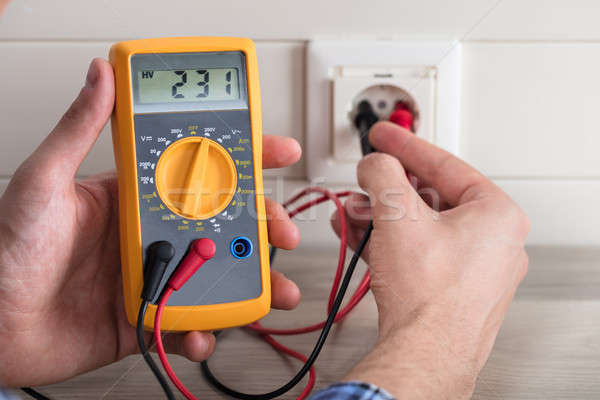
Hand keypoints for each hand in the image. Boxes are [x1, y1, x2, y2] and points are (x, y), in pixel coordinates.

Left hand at [0, 59, 301, 386]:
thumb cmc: (6, 250)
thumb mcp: (44, 181)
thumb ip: (78, 130)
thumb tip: (100, 77)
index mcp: (133, 197)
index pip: (197, 171)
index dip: (240, 159)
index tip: (275, 151)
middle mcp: (148, 234)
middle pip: (219, 225)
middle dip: (260, 226)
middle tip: (282, 231)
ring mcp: (151, 275)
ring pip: (213, 274)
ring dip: (249, 283)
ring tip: (272, 291)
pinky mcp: (146, 315)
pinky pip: (185, 322)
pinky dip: (203, 331)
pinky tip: (205, 332)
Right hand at [331, 122, 528, 398]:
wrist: (423, 356)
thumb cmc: (429, 296)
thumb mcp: (397, 216)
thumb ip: (382, 175)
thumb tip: (374, 164)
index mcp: (496, 213)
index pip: (443, 164)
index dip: (404, 145)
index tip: (383, 135)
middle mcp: (494, 241)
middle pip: (430, 197)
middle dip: (386, 190)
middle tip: (364, 180)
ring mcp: (475, 268)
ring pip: (421, 227)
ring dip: (381, 217)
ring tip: (352, 213)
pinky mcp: (454, 289)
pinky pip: (420, 253)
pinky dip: (390, 243)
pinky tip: (361, 238)